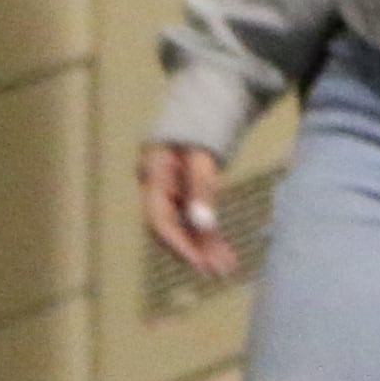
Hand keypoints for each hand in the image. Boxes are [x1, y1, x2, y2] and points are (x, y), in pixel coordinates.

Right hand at [139, 140, 238, 282]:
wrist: (205, 109)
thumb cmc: (201, 128)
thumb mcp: (203, 156)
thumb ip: (201, 189)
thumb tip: (204, 225)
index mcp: (152, 177)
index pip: (159, 221)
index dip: (178, 244)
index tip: (199, 263)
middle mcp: (156, 190)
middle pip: (172, 229)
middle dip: (195, 251)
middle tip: (219, 271)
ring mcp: (169, 194)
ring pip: (184, 228)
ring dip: (205, 249)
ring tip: (227, 268)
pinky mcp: (184, 197)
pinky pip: (194, 222)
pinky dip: (209, 237)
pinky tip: (225, 256)